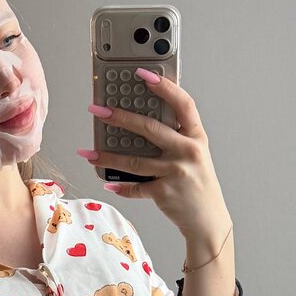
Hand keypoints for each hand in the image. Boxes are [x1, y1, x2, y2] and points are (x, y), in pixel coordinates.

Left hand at [78, 67, 229, 240]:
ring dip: (107, 156)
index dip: (164, 86)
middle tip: (98, 110)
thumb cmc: (197, 184)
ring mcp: (177, 172)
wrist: (208, 221)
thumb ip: (177, 137)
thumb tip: (141, 121)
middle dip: (120, 118)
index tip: (142, 74)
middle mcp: (188, 152)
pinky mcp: (165, 193)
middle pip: (150, 128)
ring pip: (134, 161)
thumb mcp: (196, 155)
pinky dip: (120, 186)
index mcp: (196, 137)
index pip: (183, 104)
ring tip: (88, 152)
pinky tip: (107, 182)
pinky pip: (135, 187)